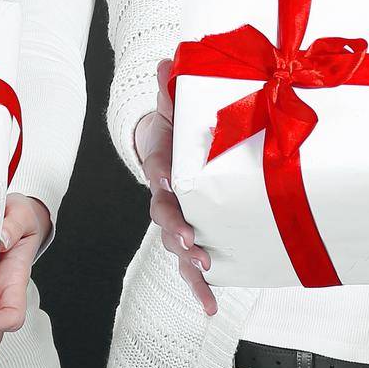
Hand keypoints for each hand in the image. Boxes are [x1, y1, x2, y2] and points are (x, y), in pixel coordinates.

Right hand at [135, 58, 215, 315]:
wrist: (168, 146)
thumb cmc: (175, 128)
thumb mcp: (174, 104)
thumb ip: (171, 87)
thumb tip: (168, 61)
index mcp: (162, 163)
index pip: (157, 169)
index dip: (160, 175)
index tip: (167, 180)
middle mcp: (165, 196)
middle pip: (163, 215)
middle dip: (175, 229)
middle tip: (188, 239)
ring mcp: (177, 218)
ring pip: (175, 246)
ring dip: (187, 262)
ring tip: (202, 272)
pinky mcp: (191, 236)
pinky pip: (192, 265)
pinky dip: (200, 287)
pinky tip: (211, 306)